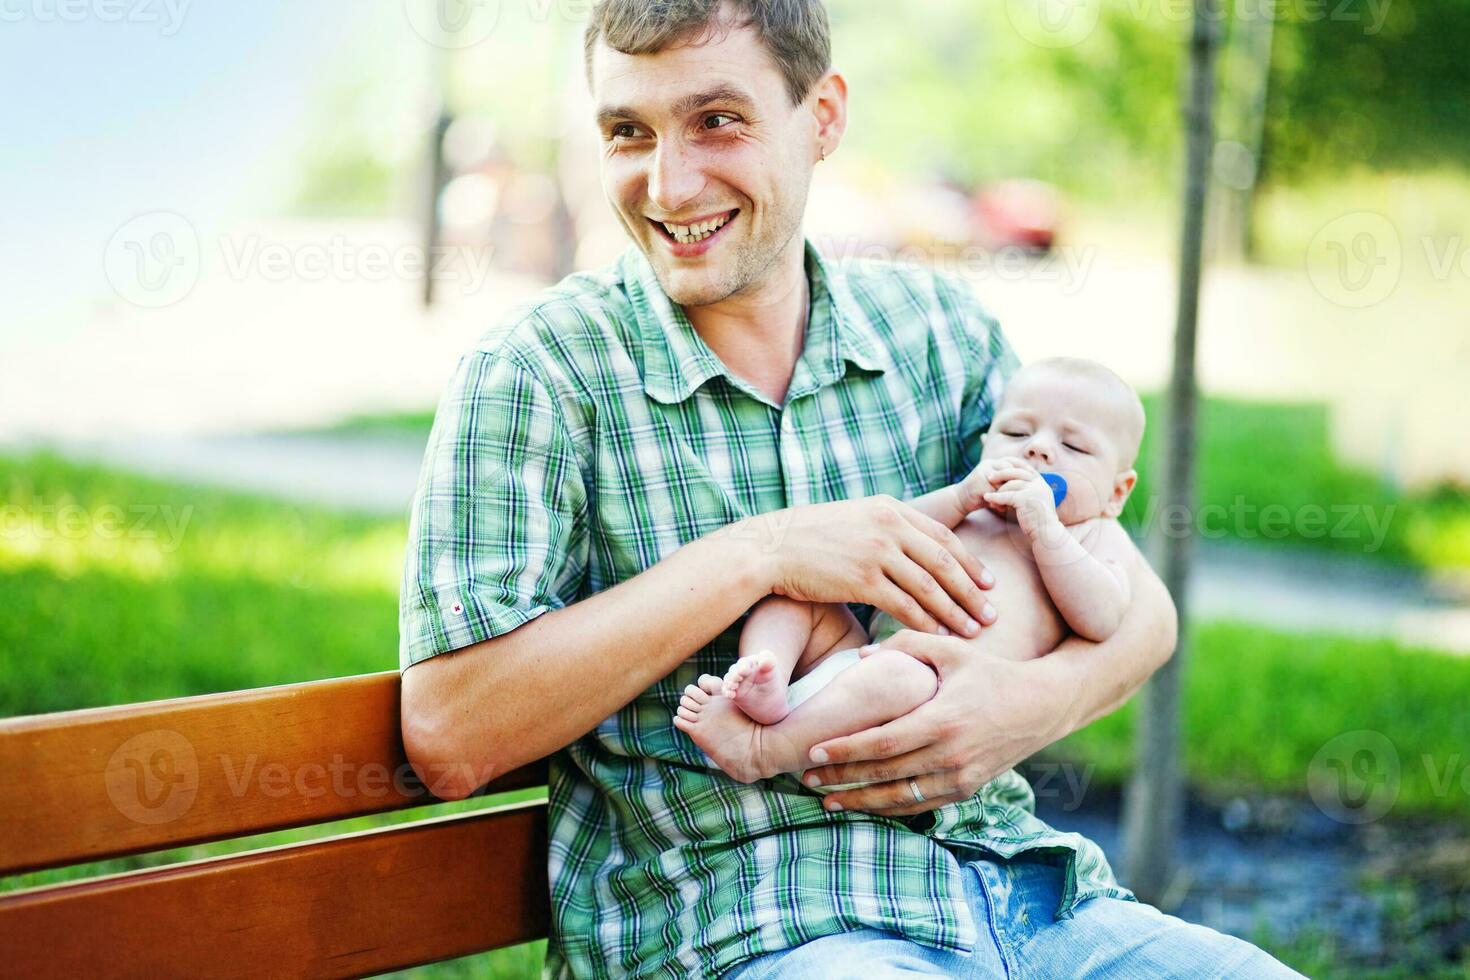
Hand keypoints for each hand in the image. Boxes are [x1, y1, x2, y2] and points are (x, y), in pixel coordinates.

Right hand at [736, 495, 995, 637]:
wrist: (770, 547)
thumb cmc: (809, 538)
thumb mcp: (854, 519)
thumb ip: (886, 530)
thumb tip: (912, 552)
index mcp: (890, 509)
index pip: (943, 537)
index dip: (970, 562)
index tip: (989, 583)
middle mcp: (889, 527)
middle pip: (945, 562)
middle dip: (973, 591)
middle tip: (993, 613)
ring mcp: (876, 552)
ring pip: (930, 586)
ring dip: (956, 611)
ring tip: (974, 630)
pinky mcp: (861, 579)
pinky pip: (904, 604)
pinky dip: (925, 621)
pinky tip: (938, 635)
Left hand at [799, 630, 1070, 814]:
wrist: (1042, 706)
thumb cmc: (991, 672)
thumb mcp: (952, 650)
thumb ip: (905, 646)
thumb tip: (859, 655)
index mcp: (943, 720)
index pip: (883, 742)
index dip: (846, 750)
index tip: (814, 751)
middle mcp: (951, 755)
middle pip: (884, 775)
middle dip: (841, 778)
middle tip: (805, 776)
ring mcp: (960, 777)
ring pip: (900, 798)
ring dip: (860, 801)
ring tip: (826, 799)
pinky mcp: (967, 789)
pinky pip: (920, 805)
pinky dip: (890, 808)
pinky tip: (864, 804)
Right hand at [951, 456, 1029, 514]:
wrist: (959, 500)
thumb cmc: (980, 494)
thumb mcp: (995, 486)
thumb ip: (1007, 483)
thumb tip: (1028, 484)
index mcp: (993, 463)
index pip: (1012, 461)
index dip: (1023, 469)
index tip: (1034, 479)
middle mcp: (987, 465)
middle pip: (1008, 470)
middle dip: (1018, 481)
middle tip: (1027, 492)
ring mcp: (982, 474)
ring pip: (1001, 482)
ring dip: (1008, 494)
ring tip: (1014, 504)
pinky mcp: (977, 484)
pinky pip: (992, 493)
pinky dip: (998, 501)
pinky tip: (1001, 510)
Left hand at [983, 465, 1060, 539]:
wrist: (1046, 532)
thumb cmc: (1038, 519)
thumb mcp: (1035, 501)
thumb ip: (1028, 491)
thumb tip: (1014, 484)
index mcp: (1041, 483)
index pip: (1025, 469)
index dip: (1011, 467)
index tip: (1000, 468)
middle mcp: (1039, 484)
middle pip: (1016, 472)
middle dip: (1001, 473)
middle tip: (989, 476)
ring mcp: (1033, 490)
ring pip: (1010, 484)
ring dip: (998, 491)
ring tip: (989, 497)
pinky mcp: (1025, 499)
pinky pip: (1006, 496)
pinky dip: (995, 497)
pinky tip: (987, 497)